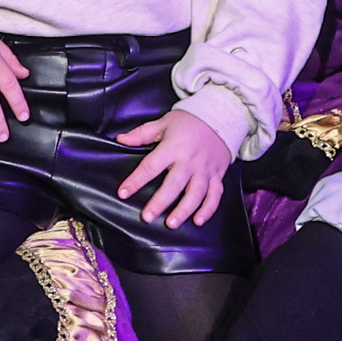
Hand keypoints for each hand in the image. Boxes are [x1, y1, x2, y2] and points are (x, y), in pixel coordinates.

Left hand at [115, 106, 231, 228]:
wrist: (221, 117)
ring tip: (171, 224)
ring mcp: (205, 170)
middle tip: (147, 217)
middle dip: (160, 202)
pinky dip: (208, 209)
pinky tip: (198, 221)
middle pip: (174, 184)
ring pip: (196, 193)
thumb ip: (142, 134)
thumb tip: (121, 139)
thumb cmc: (189, 122)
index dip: (136, 180)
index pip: (151, 166)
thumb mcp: (164, 123)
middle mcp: (190, 161)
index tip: (123, 193)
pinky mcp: (218, 175)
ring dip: (184, 210)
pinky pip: (215, 195)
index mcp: (173, 148)